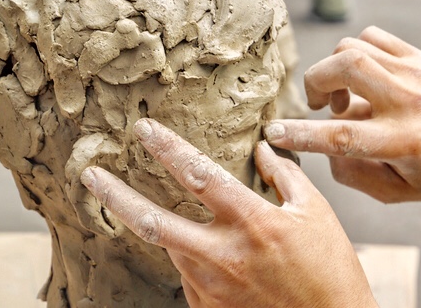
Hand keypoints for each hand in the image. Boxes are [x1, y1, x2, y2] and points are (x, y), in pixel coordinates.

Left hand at [81, 118, 377, 307]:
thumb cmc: (330, 270)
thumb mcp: (314, 212)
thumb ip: (283, 175)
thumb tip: (261, 149)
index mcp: (252, 223)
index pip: (199, 175)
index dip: (167, 148)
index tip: (143, 130)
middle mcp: (222, 255)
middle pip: (153, 222)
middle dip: (115, 196)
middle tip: (90, 176)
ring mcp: (210, 286)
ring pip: (169, 245)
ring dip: (161, 224)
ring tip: (166, 212)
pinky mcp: (208, 307)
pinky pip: (186, 272)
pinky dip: (189, 254)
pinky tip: (207, 253)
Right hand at [264, 26, 420, 202]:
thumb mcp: (392, 191)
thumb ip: (349, 174)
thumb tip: (321, 146)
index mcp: (403, 142)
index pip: (342, 136)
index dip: (301, 133)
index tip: (274, 132)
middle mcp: (409, 102)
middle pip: (346, 68)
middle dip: (316, 82)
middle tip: (319, 105)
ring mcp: (414, 73)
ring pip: (353, 48)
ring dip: (333, 71)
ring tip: (342, 97)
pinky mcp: (417, 57)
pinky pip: (371, 38)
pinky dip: (354, 56)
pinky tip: (361, 79)